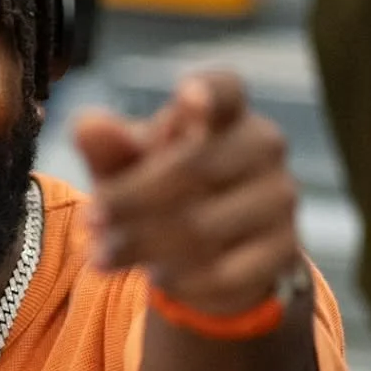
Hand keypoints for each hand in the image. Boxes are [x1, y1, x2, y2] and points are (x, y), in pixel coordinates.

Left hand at [76, 73, 300, 317]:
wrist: (214, 253)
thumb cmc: (164, 191)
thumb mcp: (129, 168)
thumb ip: (109, 148)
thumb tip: (87, 126)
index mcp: (226, 113)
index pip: (226, 89)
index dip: (208, 91)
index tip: (185, 96)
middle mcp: (263, 147)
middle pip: (194, 167)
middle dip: (131, 199)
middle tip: (90, 221)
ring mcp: (279, 198)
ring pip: (203, 227)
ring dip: (143, 245)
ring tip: (103, 256)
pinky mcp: (282, 251)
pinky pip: (223, 273)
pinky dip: (180, 281)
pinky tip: (158, 279)